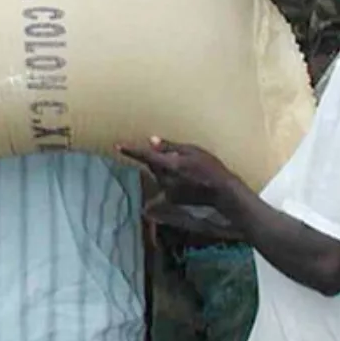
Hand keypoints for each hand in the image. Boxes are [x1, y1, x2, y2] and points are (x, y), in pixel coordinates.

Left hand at [118, 137, 240, 210]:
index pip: (145, 155)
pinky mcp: (172, 200)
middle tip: (175, 155)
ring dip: (164, 170)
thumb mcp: (193, 151)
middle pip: (152, 165)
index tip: (117, 145)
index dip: (131, 150)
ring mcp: (167, 192)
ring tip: (186, 169)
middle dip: (156, 159)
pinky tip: (185, 180)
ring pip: (159, 176)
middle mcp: (165, 180)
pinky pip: (165, 186)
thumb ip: (170, 146)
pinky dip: (170, 180)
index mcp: (169, 165)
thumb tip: (150, 140)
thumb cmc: (211, 168)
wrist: (222, 193)